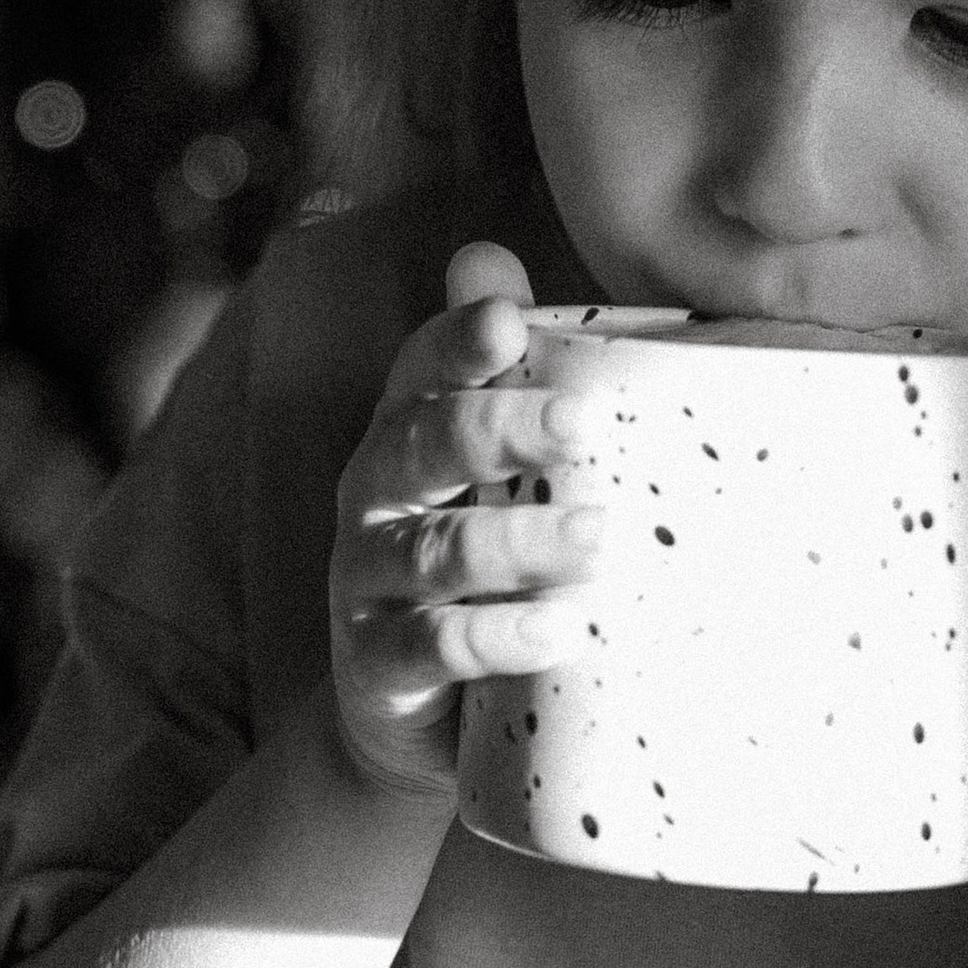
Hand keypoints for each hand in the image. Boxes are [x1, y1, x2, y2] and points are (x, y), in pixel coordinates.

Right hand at [327, 244, 608, 796]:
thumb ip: (497, 372)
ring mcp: (370, 581)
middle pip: (426, 446)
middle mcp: (376, 494)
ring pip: (434, 548)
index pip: (422, 370)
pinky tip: (559, 631)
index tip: (509, 320)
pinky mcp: (380, 666)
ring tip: (597, 537)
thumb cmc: (475, 563)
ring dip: (515, 540)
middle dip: (499, 428)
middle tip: (584, 423)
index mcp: (408, 430)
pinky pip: (432, 648)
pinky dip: (494, 638)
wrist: (411, 718)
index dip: (458, 340)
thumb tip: (484, 250)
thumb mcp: (487, 469)